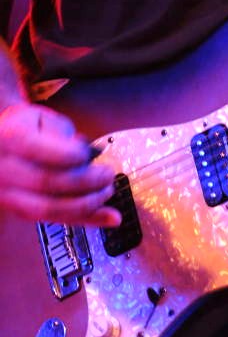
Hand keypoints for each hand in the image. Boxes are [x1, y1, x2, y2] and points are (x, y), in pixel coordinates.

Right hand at [0, 101, 121, 225]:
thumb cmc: (22, 127)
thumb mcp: (40, 117)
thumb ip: (62, 133)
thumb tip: (88, 153)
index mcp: (13, 139)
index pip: (49, 153)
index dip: (77, 156)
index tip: (91, 153)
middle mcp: (6, 170)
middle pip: (49, 184)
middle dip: (87, 182)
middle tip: (107, 175)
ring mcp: (7, 194)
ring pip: (49, 209)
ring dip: (87, 205)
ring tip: (108, 192)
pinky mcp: (17, 210)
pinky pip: (52, 219)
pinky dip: (83, 220)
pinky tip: (109, 217)